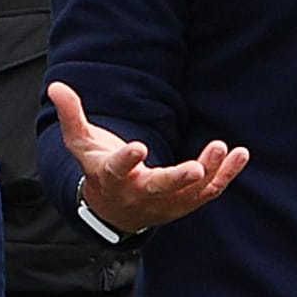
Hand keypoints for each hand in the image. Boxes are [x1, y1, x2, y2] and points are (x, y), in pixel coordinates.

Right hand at [46, 79, 247, 233]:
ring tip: (221, 147)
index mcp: (113, 177)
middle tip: (195, 168)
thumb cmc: (99, 169)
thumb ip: (72, 115)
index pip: (118, 169)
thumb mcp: (81, 144)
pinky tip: (240, 155)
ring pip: (189, 192)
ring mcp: (164, 202)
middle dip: (177, 179)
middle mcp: (139, 193)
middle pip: (159, 188)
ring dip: (208, 172)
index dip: (127, 160)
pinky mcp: (184, 203)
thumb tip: (56, 86)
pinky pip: (209, 191)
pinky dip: (225, 175)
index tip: (138, 147)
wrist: (114, 211)